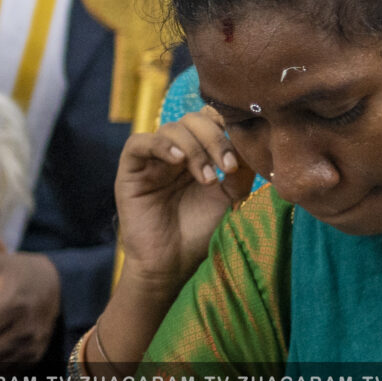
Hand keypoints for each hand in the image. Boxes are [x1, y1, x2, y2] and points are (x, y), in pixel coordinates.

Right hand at [113, 106, 253, 305]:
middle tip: (228, 166)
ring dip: (196, 149)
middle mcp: (176, 150)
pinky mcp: (130, 170)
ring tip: (208, 179)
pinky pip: (138, 143)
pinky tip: (179, 161)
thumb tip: (251, 142)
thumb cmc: (201, 228)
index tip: (244, 153)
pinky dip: (161, 145)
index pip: (212, 119)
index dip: (228, 126)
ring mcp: (152, 159)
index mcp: (200, 151)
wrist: (173, 261)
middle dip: (216, 138)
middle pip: (194, 119)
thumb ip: (241, 167)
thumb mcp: (230, 195)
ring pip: (171, 128)